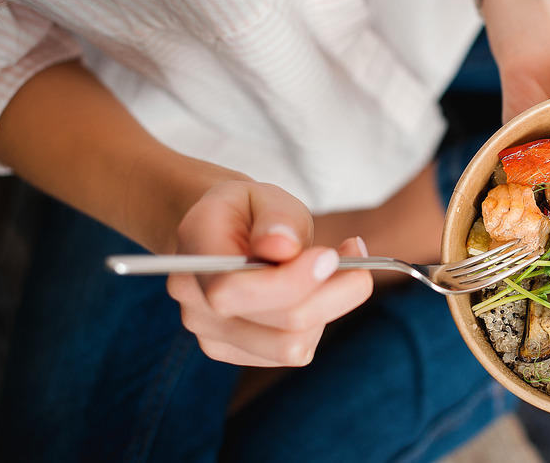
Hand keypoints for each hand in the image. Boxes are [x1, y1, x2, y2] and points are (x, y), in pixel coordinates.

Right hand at [166, 181, 372, 365]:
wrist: (224, 233)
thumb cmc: (250, 212)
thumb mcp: (265, 195)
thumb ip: (277, 218)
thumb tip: (281, 246)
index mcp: (194, 254)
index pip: (232, 291)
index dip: (290, 282)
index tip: (330, 255)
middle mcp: (194, 303)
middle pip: (277, 326)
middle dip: (331, 293)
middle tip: (355, 252)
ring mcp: (212, 335)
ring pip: (292, 346)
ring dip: (329, 307)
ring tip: (337, 267)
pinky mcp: (237, 353)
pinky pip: (293, 351)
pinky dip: (317, 321)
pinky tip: (317, 289)